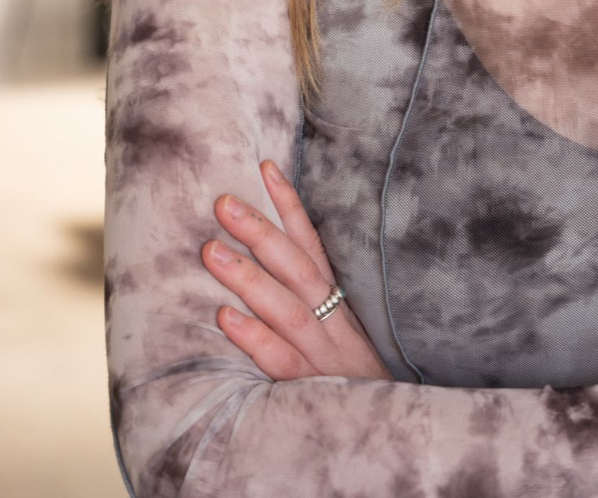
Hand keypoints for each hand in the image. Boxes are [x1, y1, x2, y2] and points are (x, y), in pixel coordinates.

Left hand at [202, 159, 392, 380]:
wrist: (388, 430)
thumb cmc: (350, 379)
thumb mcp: (339, 333)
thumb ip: (308, 300)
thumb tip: (267, 259)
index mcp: (337, 305)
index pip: (313, 246)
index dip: (290, 206)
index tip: (265, 166)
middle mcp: (333, 323)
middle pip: (298, 268)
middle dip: (260, 230)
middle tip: (222, 202)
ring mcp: (323, 356)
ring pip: (288, 309)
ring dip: (249, 277)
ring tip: (209, 250)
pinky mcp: (313, 390)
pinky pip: (281, 362)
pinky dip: (254, 338)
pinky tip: (225, 318)